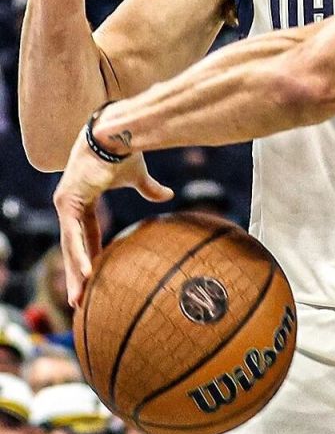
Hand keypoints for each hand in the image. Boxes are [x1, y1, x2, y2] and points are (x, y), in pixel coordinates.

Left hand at [54, 128, 172, 306]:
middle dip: (76, 274)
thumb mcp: (138, 175)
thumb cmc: (125, 150)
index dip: (90, 256)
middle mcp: (71, 205)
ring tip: (79, 299)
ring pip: (69, 246)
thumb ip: (149, 188)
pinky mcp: (67, 201)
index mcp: (85, 201)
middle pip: (73, 246)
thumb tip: (168, 196)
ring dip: (74, 273)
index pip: (86, 236)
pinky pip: (73, 235)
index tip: (94, 279)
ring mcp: (66, 203)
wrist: (118, 131)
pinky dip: (78, 255)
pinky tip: (85, 274)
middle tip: (79, 302)